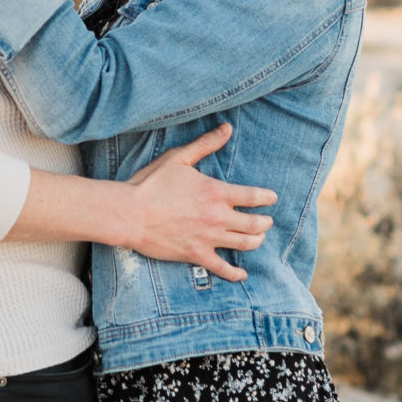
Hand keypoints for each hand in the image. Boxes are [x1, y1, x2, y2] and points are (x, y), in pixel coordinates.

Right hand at [121, 123, 275, 280]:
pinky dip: (236, 273)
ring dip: (256, 241)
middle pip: (255, 224)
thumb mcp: (179, 158)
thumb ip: (205, 144)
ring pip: (245, 244)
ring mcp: (209, 238)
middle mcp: (218, 217)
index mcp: (216, 192)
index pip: (254, 197)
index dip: (267, 198)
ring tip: (258, 238)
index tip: (272, 198)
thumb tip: (227, 128)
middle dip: (265, 222)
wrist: (129, 213)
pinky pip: (223, 268)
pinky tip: (242, 274)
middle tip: (266, 221)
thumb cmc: (151, 184)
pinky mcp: (196, 255)